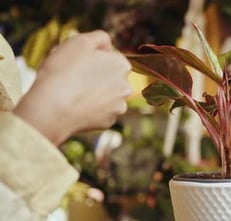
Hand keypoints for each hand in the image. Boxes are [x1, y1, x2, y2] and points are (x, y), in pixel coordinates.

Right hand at [14, 30, 131, 144]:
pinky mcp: (109, 121)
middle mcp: (126, 86)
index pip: (109, 57)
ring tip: (74, 93)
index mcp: (122, 65)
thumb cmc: (63, 71)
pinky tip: (77, 107)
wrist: (51, 108)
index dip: (91, 58)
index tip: (77, 63)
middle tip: (73, 78)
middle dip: (95, 76)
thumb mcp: (79, 42)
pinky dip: (90, 109)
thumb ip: (99, 38)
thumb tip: (108, 45)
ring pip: (106, 95)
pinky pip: (100, 112)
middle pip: (110, 77)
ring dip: (94, 93)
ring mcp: (119, 106)